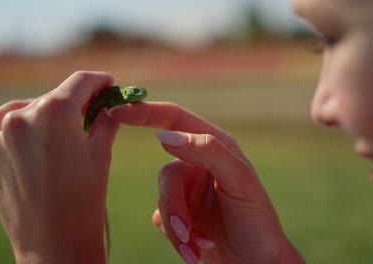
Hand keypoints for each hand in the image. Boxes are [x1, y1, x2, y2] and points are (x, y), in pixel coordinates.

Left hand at [0, 71, 118, 263]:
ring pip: (28, 108)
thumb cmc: (85, 199)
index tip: (108, 83)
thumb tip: (110, 105)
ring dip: (47, 111)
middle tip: (94, 108)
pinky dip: (17, 120)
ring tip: (64, 125)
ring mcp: (1, 137)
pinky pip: (1, 125)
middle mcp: (22, 117)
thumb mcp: (101, 153)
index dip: (99, 80)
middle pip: (55, 96)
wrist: (55, 245)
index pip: (81, 82)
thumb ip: (105, 120)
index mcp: (54, 112)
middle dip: (77, 100)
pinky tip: (33, 128)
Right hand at [108, 102, 304, 263]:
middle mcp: (197, 164)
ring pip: (162, 201)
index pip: (174, 119)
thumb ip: (207, 151)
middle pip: (166, 175)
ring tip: (198, 247)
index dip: (144, 112)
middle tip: (187, 232)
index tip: (116, 110)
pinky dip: (178, 239)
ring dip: (178, 229)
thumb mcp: (239, 180)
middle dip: (175, 208)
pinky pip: (161, 221)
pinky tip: (198, 249)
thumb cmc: (256, 219)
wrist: (254, 263)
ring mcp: (187, 191)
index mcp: (213, 145)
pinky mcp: (179, 215)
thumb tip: (164, 136)